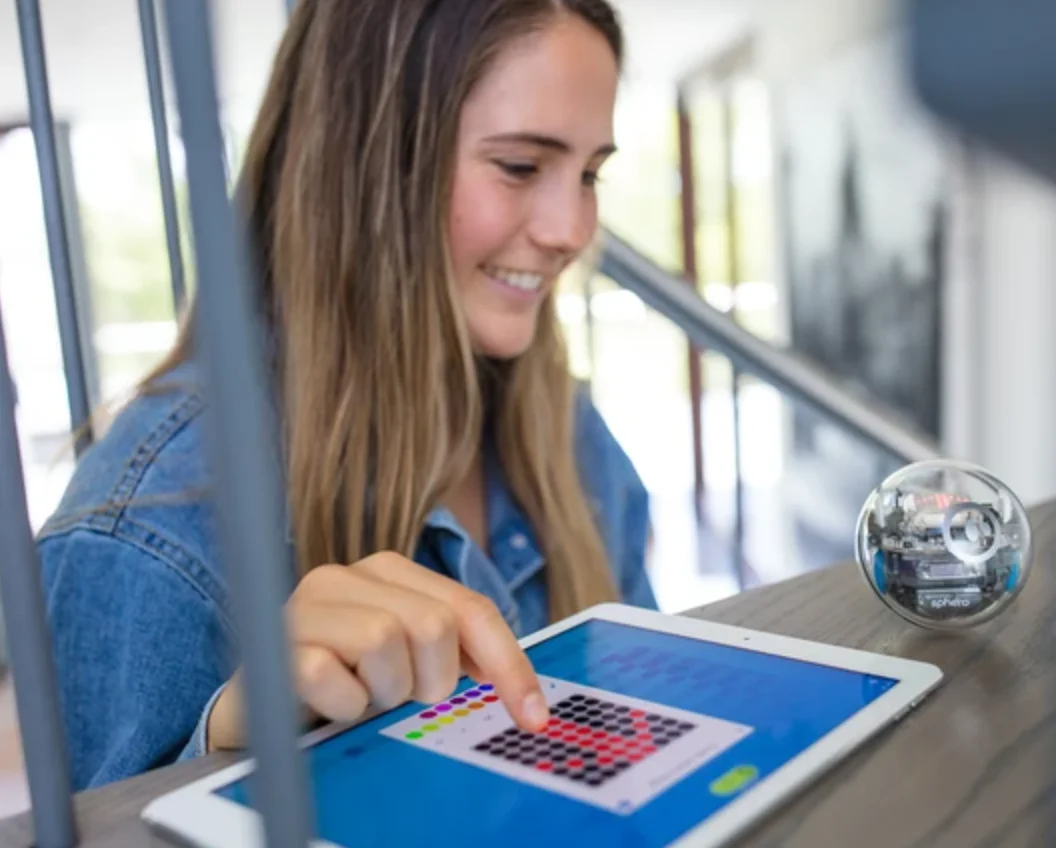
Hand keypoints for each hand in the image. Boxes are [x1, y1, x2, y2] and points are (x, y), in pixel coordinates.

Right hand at [206, 552, 547, 750]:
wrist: (261, 704)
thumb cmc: (344, 679)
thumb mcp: (406, 661)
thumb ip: (455, 654)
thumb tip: (522, 692)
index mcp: (391, 572)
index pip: (471, 610)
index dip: (509, 665)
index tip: (533, 716)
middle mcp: (349, 576)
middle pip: (434, 626)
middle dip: (428, 681)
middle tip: (400, 695)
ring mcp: (308, 604)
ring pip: (386, 643)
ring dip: (382, 694)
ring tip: (361, 695)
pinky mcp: (277, 641)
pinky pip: (333, 678)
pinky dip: (343, 706)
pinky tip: (330, 703)